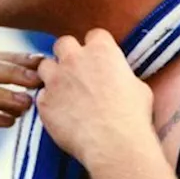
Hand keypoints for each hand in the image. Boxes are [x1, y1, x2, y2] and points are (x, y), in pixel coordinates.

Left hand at [36, 30, 154, 166]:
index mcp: (102, 51)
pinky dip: (48, 102)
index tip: (97, 59)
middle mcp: (75, 59)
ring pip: (44, 66)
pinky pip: (40, 96)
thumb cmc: (132, 117)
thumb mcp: (138, 88)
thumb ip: (122, 76)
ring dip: (52, 75)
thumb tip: (120, 80)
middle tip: (76, 71)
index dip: (96, 47)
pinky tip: (60, 114)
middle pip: (63, 43)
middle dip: (68, 54)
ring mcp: (56, 79)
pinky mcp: (44, 101)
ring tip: (62, 92)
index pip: (94, 35)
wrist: (114, 144)